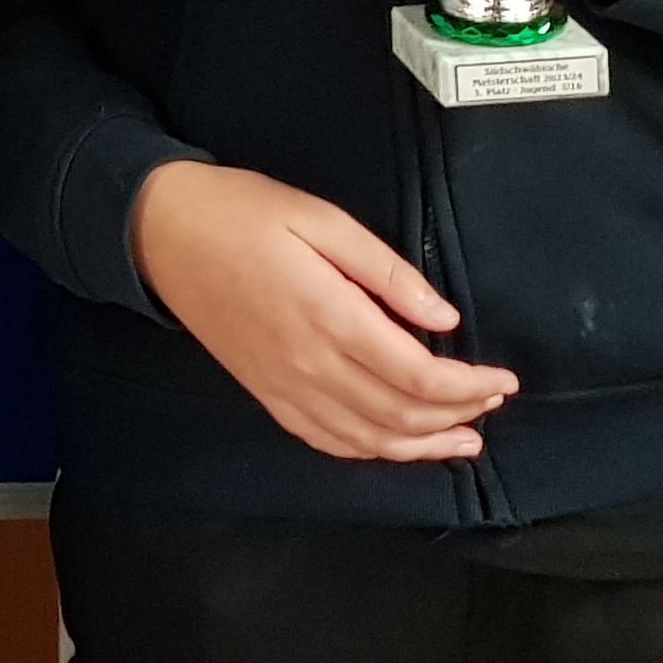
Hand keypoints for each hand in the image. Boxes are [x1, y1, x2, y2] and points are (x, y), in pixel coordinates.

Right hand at [132, 159, 517, 461]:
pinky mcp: (265, 393)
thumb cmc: (239, 212)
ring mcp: (284, 387)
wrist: (159, 232)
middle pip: (401, 415)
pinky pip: (326, 440)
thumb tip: (442, 319)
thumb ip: (384, 270)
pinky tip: (394, 444)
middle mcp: (309, 365)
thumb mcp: (319, 217)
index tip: (503, 378)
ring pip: (368, 439)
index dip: (471, 387)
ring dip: (424, 445)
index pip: (419, 377)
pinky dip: (370, 451)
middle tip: (492, 401)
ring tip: (465, 439)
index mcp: (329, 317)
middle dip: (458, 415)